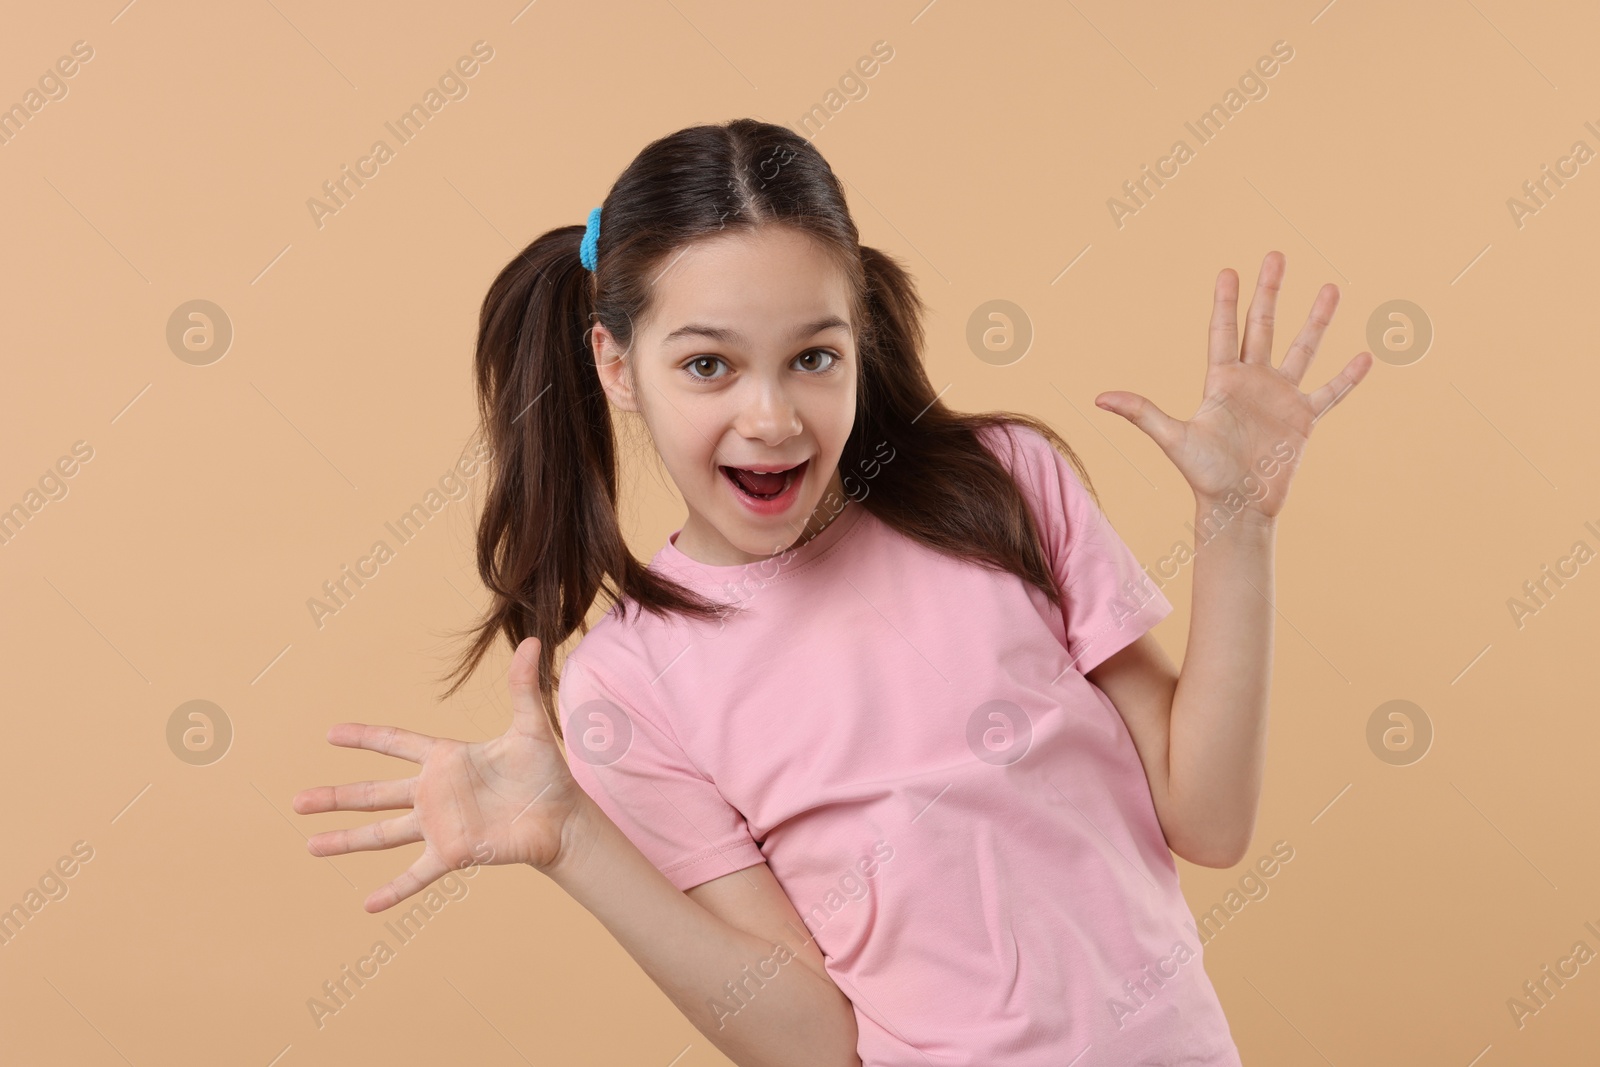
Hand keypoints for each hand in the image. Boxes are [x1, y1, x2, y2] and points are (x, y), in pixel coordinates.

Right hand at [293, 637, 583, 911]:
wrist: (563, 817)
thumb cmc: (546, 772)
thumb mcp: (531, 727)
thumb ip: (523, 687)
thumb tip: (535, 640)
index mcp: (446, 759)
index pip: (396, 743)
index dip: (365, 737)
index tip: (331, 734)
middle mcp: (435, 794)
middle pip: (374, 794)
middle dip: (336, 796)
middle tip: (297, 801)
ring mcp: (440, 826)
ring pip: (382, 834)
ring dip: (347, 841)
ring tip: (311, 846)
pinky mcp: (454, 854)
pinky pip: (417, 874)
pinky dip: (394, 890)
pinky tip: (368, 905)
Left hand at [1094, 251, 1371, 520]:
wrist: (1237, 506)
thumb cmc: (1203, 475)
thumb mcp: (1173, 439)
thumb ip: (1141, 412)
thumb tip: (1099, 397)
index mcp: (1221, 381)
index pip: (1223, 330)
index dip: (1226, 301)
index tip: (1228, 270)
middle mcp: (1253, 382)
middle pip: (1262, 326)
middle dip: (1269, 291)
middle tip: (1275, 255)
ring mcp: (1280, 398)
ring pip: (1303, 349)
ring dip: (1316, 320)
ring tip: (1331, 288)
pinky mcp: (1303, 419)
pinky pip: (1330, 392)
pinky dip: (1348, 377)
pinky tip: (1365, 355)